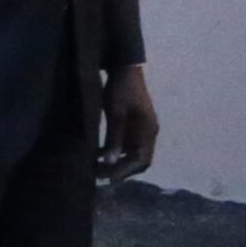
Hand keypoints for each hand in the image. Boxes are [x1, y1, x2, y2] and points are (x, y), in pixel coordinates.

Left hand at [97, 63, 158, 181]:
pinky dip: (114, 151)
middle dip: (120, 170)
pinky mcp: (133, 125)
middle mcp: (148, 133)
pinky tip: (98, 154)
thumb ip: (114, 138)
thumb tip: (110, 161)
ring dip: (116, 162)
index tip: (108, 179)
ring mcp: (142, 129)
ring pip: (131, 154)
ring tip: (97, 168)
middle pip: (139, 160)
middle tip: (100, 175)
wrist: (124, 67)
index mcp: (149, 131)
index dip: (125, 172)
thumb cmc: (121, 90)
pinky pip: (126, 145)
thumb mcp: (116, 114)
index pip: (141, 160)